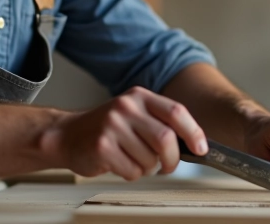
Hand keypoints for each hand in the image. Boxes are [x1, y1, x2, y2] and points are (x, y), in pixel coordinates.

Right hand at [43, 86, 208, 180]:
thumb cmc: (107, 128)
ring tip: (132, 159)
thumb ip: (160, 121)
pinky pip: (132, 171)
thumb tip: (194, 143)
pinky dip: (131, 174)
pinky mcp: (102, 146)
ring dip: (147, 168)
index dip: (193, 132)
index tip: (201, 149)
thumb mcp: (134, 114)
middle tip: (168, 166)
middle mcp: (126, 107)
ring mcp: (113, 125)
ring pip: (150, 159)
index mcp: (139, 96)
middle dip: (172, 159)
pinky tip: (119, 163)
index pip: (176, 112)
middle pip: (166, 139)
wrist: (67, 135)